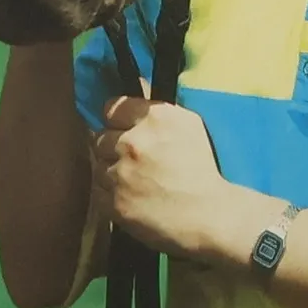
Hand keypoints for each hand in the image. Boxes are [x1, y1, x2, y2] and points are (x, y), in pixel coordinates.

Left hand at [93, 97, 243, 260]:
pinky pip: (98, 191)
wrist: (209, 216)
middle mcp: (133, 141)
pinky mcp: (113, 202)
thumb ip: (158, 110)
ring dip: (110, 172)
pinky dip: (110, 194)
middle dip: (113, 147)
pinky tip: (130, 197)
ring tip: (132, 182)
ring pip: (98, 165)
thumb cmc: (203, 170)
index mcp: (154, 118)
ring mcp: (120, 173)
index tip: (123, 129)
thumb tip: (136, 91)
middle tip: (132, 160)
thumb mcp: (189, 125)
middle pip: (101, 137)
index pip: (112, 108)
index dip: (117, 120)